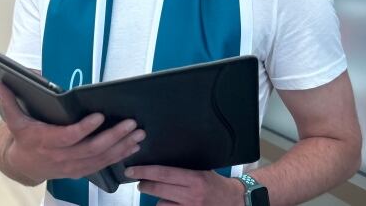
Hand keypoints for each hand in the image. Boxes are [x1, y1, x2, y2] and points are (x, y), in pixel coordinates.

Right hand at [0, 82, 144, 182]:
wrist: (22, 165)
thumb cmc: (23, 138)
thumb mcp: (13, 120)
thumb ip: (9, 101)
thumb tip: (1, 83)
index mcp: (45, 141)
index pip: (68, 137)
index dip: (85, 128)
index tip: (100, 116)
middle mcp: (60, 157)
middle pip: (91, 149)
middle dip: (114, 136)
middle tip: (131, 124)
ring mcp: (72, 166)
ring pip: (100, 158)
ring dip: (122, 146)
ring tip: (138, 133)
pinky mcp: (80, 171)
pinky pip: (102, 165)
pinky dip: (119, 156)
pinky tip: (133, 146)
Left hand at [125, 165, 243, 205]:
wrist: (234, 201)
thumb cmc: (217, 185)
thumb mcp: (202, 170)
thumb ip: (184, 169)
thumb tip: (160, 163)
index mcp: (194, 178)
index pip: (163, 173)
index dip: (144, 171)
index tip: (131, 170)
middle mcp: (191, 195)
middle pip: (158, 189)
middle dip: (144, 185)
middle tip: (139, 181)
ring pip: (161, 204)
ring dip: (158, 199)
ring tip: (162, 193)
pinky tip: (170, 203)